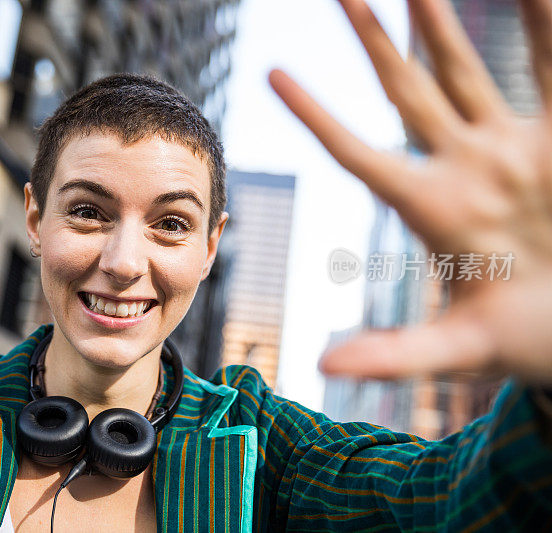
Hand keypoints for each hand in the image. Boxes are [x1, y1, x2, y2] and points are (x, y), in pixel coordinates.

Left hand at [270, 0, 551, 383]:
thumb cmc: (520, 341)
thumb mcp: (460, 349)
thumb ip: (396, 356)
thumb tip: (325, 369)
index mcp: (432, 210)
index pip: (359, 155)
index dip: (317, 117)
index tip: (272, 75)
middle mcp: (465, 169)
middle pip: (409, 93)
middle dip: (378, 43)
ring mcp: (512, 150)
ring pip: (468, 70)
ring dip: (441, 22)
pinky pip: (548, 68)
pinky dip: (539, 26)